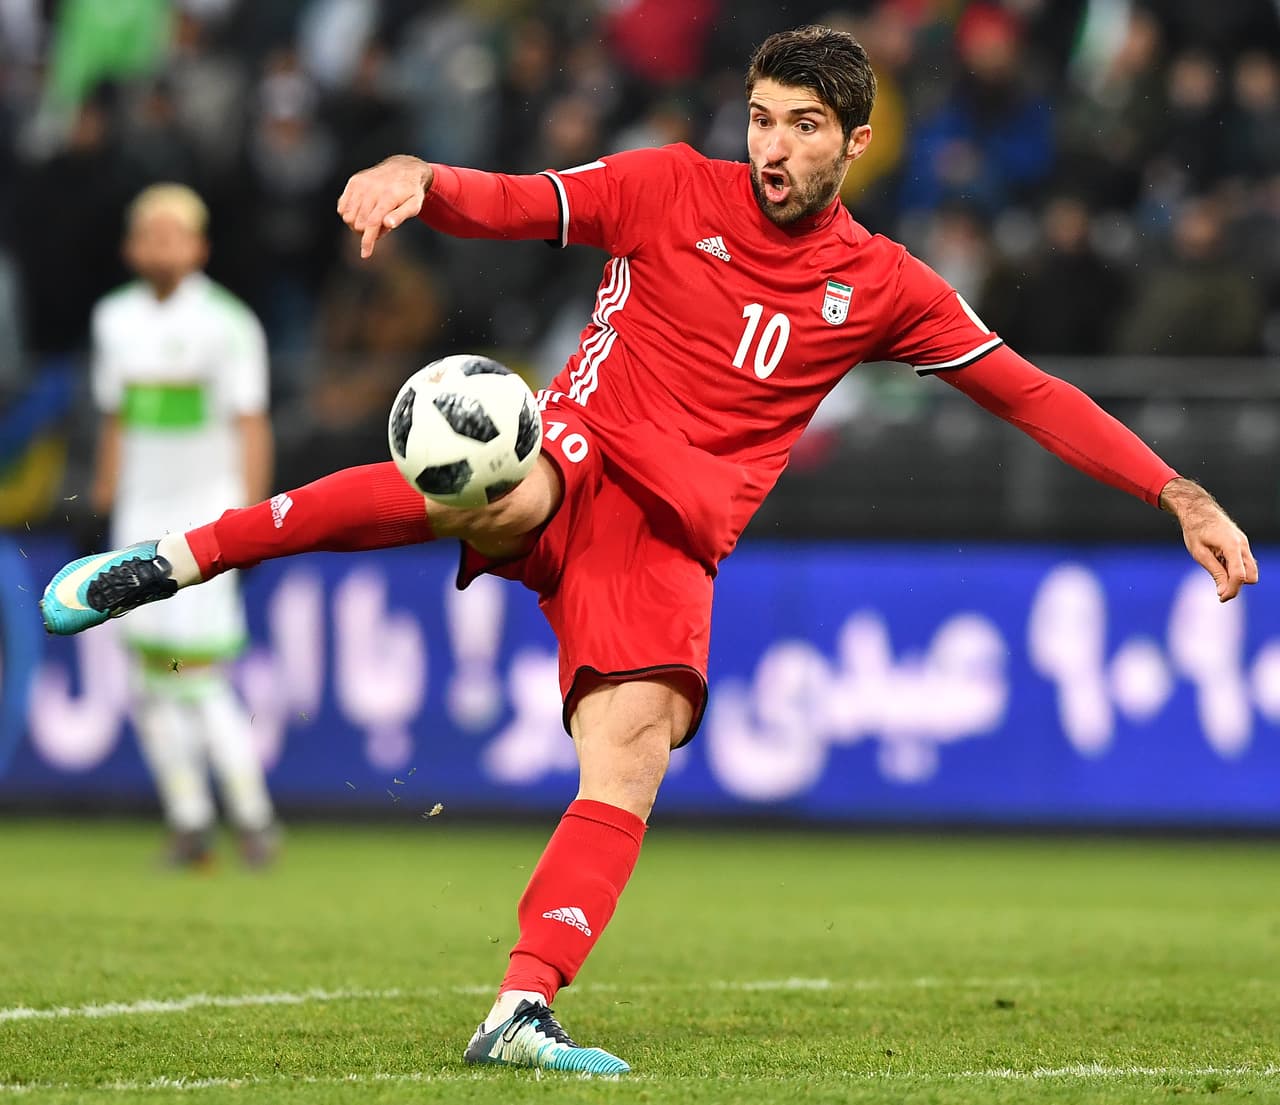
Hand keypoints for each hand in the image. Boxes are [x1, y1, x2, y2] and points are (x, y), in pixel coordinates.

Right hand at [336, 155, 434, 258]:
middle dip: (367, 231)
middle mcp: (372, 188)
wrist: (403, 168)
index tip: (365, 254)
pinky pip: (342, 207)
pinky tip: (363, 212)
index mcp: (388, 196)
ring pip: (348, 216)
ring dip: (358, 224)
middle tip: (381, 226)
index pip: (372, 223)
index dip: (367, 241)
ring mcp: (361, 184)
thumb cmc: (411, 192)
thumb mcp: (415, 205)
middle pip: (358, 223)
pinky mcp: (353, 182)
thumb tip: (388, 224)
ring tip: (372, 219)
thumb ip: (401, 215)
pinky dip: (349, 214)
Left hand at [1160, 478, 1258, 601]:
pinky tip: (1218, 561)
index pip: (1239, 575)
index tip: (1220, 598)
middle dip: (1237, 584)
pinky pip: (1243, 563)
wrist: (1198, 510)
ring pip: (1249, 570)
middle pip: (1251, 576)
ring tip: (1215, 567)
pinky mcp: (1242, 545)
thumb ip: (1215, 572)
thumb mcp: (1200, 553)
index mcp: (1232, 546)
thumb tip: (1223, 592)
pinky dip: (1233, 568)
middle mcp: (1243, 545)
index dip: (1232, 590)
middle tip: (1217, 584)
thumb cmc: (1195, 530)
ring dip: (1235, 576)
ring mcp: (1244, 544)